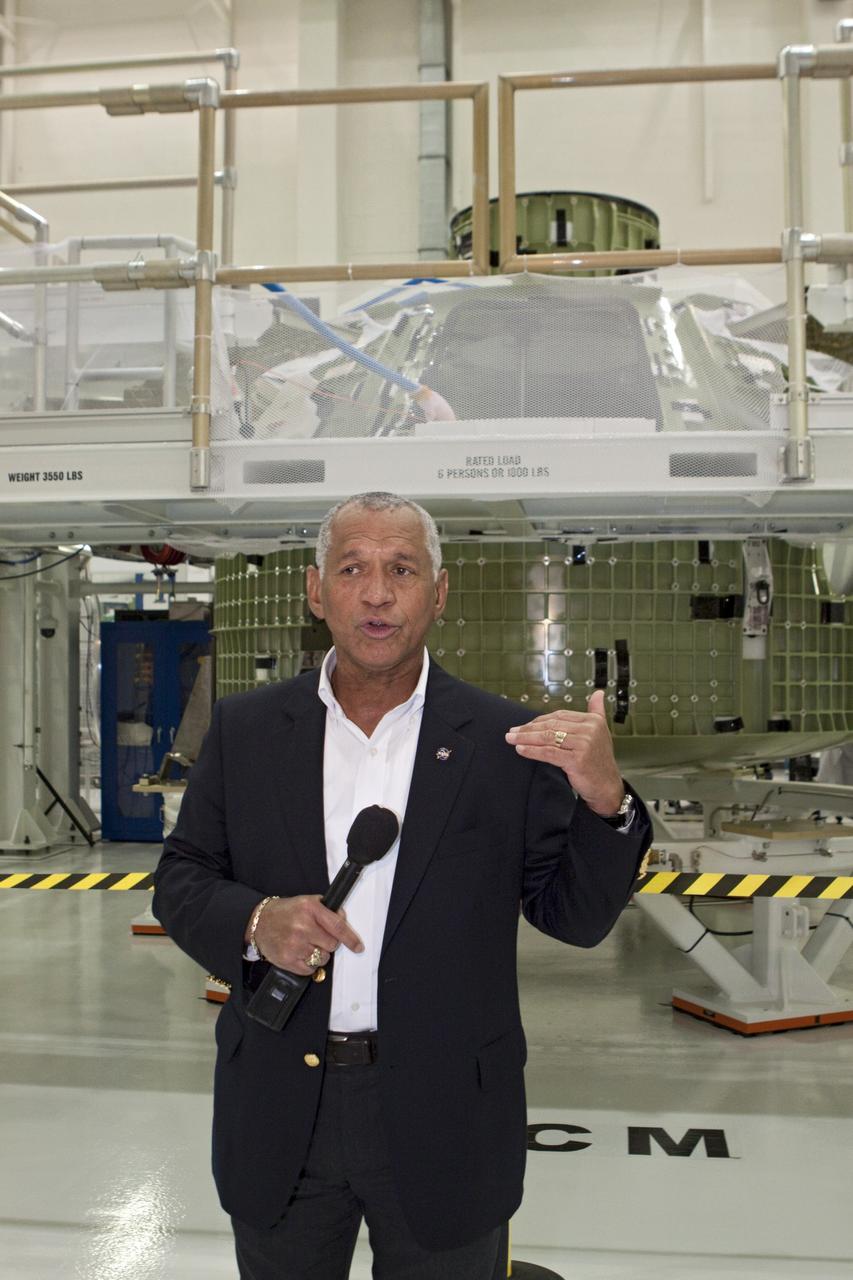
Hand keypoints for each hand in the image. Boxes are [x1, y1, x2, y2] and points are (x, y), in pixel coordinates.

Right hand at [250, 896, 363, 974]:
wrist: (259, 922)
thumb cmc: (286, 912)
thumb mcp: (306, 902)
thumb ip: (326, 910)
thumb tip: (343, 920)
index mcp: (310, 909)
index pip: (337, 926)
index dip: (350, 938)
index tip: (358, 947)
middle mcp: (303, 927)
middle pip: (332, 945)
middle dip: (328, 943)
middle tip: (317, 937)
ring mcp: (295, 945)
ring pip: (322, 958)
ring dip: (318, 954)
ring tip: (306, 944)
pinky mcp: (288, 960)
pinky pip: (310, 969)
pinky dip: (308, 964)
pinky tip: (300, 953)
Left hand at [504, 689, 624, 816]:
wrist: (607, 787)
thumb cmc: (599, 761)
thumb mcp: (601, 733)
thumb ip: (597, 712)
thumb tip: (598, 693)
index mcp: (593, 721)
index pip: (559, 716)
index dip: (539, 720)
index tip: (524, 725)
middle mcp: (589, 730)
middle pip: (552, 726)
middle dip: (529, 728)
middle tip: (512, 731)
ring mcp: (584, 745)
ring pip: (548, 738)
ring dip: (526, 738)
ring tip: (511, 739)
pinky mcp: (577, 760)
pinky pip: (549, 753)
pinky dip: (532, 751)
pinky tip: (520, 750)